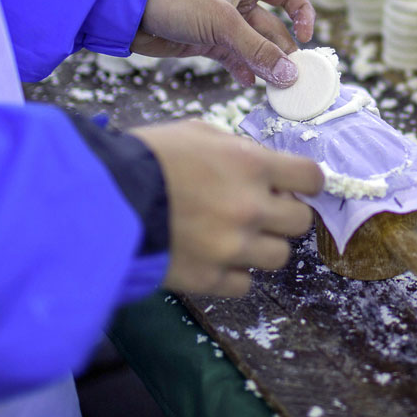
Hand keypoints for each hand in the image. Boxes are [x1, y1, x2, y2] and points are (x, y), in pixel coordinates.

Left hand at [131, 0, 315, 87]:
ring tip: (275, 88)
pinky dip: (243, 71)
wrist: (128, 8)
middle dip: (283, 52)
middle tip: (293, 78)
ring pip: (254, 47)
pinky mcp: (206, 42)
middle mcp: (239, 3)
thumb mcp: (222, 22)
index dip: (302, 13)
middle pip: (273, 28)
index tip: (306, 38)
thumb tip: (289, 73)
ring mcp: (222, 24)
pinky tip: (249, 84)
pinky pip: (234, 58)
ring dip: (265, 66)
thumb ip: (256, 50)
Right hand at [133, 120, 322, 295]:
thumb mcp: (197, 133)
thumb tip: (261, 166)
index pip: (312, 178)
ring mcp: (232, 246)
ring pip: (279, 256)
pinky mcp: (210, 278)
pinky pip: (244, 283)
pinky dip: (233, 272)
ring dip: (261, 245)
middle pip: (300, 221)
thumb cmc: (147, 157)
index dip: (306, 182)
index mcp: (250, 165)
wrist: (104, 198)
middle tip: (259, 210)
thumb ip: (237, 150)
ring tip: (233, 235)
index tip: (297, 186)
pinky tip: (213, 256)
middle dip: (283, 214)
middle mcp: (250, 207)